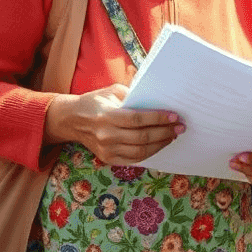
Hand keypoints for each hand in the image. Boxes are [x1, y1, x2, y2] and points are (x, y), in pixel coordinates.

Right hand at [44, 84, 182, 164]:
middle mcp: (106, 135)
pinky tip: (159, 145)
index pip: (138, 119)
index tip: (174, 116)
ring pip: (139, 152)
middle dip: (164, 133)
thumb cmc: (95, 101)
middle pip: (141, 138)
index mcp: (107, 116)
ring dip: (159, 145)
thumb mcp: (113, 91)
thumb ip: (133, 94)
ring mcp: (106, 150)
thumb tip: (158, 98)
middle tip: (180, 127)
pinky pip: (132, 160)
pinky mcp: (107, 159)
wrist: (71, 120)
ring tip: (172, 136)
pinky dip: (148, 154)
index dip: (158, 118)